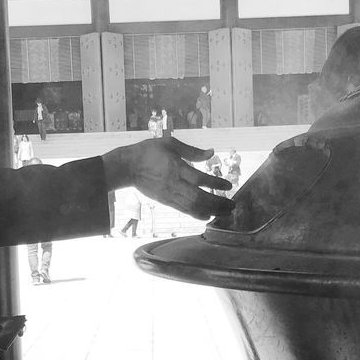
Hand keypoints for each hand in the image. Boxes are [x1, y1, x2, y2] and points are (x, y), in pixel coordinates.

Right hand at [101, 136, 233, 220]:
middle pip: (199, 198)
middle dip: (218, 203)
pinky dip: (197, 214)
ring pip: (193, 207)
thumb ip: (192, 151)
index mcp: (176, 168)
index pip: (200, 179)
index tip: (229, 185)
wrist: (127, 167)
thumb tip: (212, 152)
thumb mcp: (170, 144)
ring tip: (224, 213)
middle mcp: (174, 184)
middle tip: (232, 206)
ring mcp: (170, 195)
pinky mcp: (166, 201)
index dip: (216, 183)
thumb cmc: (148, 151)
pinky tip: (207, 215)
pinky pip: (184, 210)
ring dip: (211, 211)